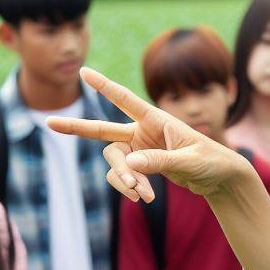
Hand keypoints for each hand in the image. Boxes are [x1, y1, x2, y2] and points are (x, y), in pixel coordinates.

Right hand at [46, 67, 254, 202]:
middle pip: (103, 130)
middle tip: (49, 123)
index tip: (83, 71)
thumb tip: (130, 163)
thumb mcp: (190, 162)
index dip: (105, 87)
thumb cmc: (212, 162)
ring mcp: (140, 149)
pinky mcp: (141, 166)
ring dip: (123, 179)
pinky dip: (129, 187)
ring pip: (114, 162)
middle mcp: (144, 131)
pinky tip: (142, 197)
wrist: (220, 179)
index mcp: (157, 120)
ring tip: (142, 194)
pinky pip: (123, 176)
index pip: (126, 100)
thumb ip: (161, 162)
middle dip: (77, 128)